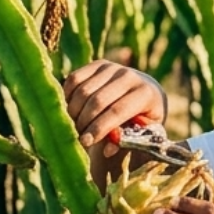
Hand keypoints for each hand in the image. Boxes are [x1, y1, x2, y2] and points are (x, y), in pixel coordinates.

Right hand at [61, 61, 167, 187]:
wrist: (145, 91)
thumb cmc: (143, 119)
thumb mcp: (142, 132)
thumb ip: (126, 140)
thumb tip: (108, 150)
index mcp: (145, 93)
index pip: (117, 111)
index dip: (99, 127)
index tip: (85, 142)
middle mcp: (129, 76)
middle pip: (97, 101)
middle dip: (84, 122)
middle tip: (77, 136)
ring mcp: (113, 67)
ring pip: (83, 90)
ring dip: (74, 112)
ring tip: (74, 126)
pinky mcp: (98, 64)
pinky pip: (74, 79)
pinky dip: (68, 96)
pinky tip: (70, 109)